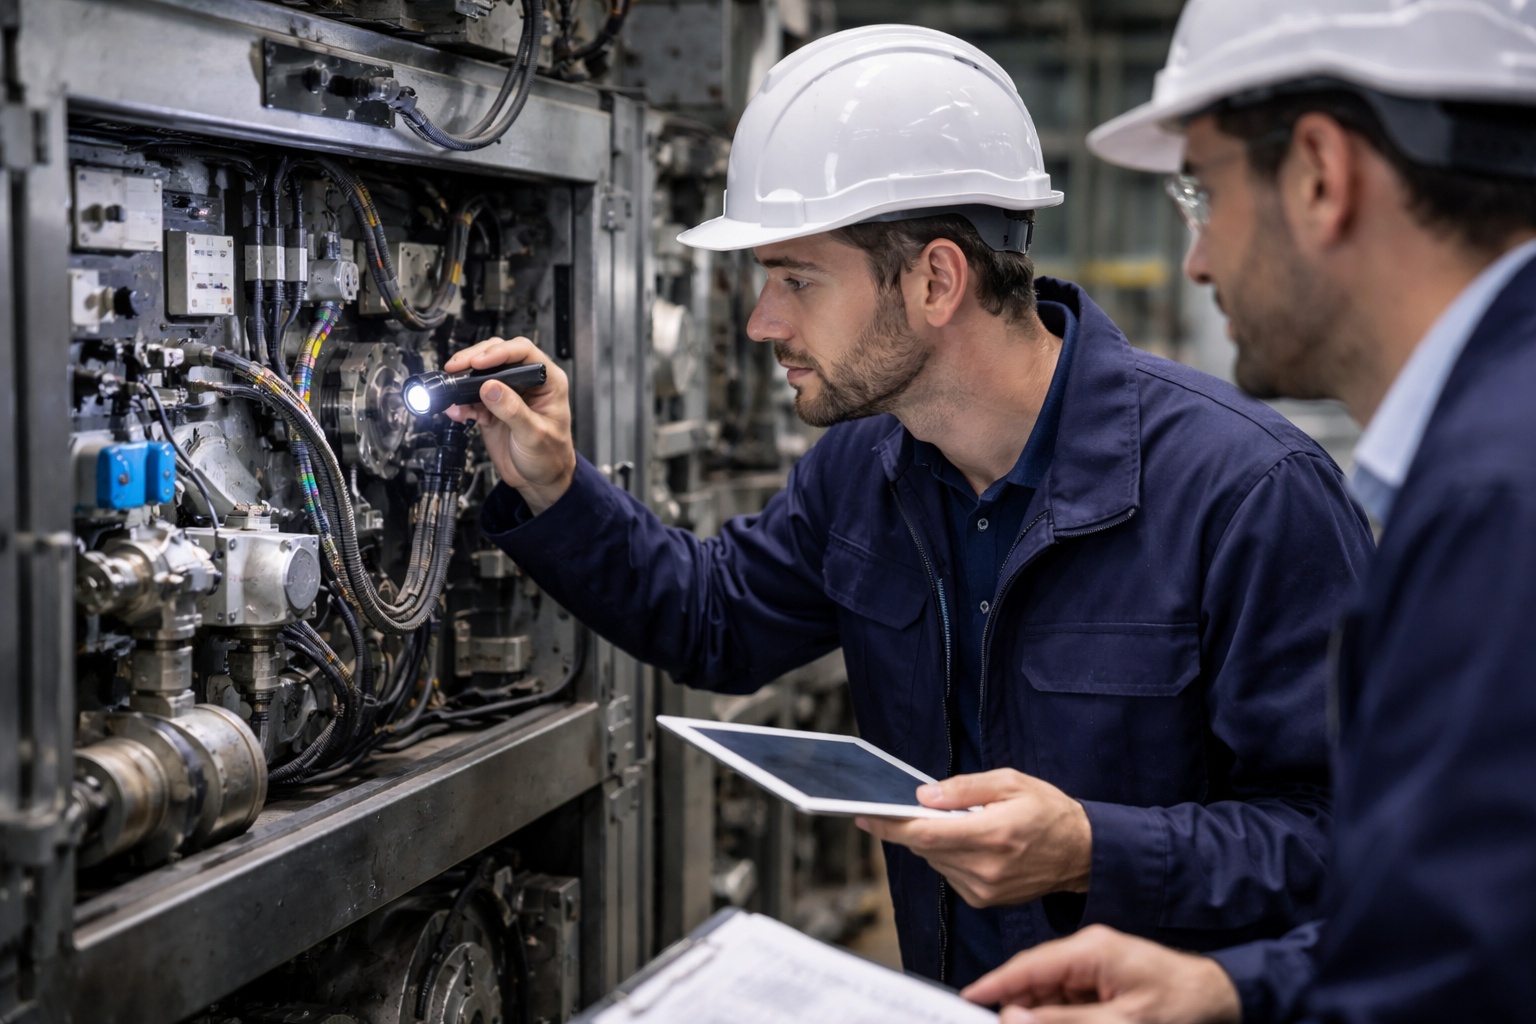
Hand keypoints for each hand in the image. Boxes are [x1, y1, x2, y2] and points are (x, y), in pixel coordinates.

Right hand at [443, 336, 574, 513]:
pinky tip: (457, 411)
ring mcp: (507, 394)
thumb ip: (512, 410)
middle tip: (457, 369)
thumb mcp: (534, 434)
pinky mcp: (491, 408)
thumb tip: (490, 387)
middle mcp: (527, 383)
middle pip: (497, 356)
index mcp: (548, 381)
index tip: (479, 362)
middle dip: (474, 360)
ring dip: (463, 382)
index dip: (500, 352)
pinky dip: (460, 403)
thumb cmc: (551, 457)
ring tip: (453, 394)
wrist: (540, 481)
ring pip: (481, 374)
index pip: (523, 352)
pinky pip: (471, 398)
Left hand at [855, 769, 1091, 906]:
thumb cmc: (1048, 811)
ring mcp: (984, 889)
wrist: (1083, 853)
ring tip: (951, 821)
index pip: (925, 833)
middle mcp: (985, 868)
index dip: (890, 824)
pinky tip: (966, 841)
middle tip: (904, 805)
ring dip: (932, 840)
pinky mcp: (984, 900)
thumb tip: (924, 795)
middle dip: (910, 825)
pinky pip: (949, 873)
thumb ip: (964, 788)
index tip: (865, 815)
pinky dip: (948, 855)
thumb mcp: (1009, 782)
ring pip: (934, 860)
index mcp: (992, 834)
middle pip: (924, 847)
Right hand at [960, 925, 1240, 1023]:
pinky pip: (1066, 995)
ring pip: (1048, 990)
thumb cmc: (1180, 1005)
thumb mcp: (1121, 1022)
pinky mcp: (1101, 976)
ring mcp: (1094, 962)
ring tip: (1020, 1021)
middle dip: (1015, 1004)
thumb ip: (1064, 1022)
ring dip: (1037, 1011)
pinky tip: (1050, 1021)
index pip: (1029, 965)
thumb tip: (1015, 1018)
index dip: (995, 983)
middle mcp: (1087, 949)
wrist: (1219, 996)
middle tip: (992, 1020)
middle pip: (1034, 978)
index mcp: (1091, 950)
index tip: (968, 998)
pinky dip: (1056, 1012)